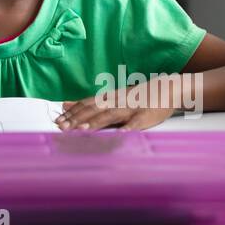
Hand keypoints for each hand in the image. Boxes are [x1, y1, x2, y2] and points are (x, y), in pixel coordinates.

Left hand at [56, 77, 177, 131]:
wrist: (167, 88)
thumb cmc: (138, 96)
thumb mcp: (111, 97)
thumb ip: (89, 102)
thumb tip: (64, 104)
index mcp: (109, 98)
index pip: (86, 104)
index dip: (71, 112)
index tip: (57, 121)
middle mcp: (117, 101)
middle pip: (94, 109)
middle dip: (77, 119)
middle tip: (62, 127)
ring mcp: (131, 108)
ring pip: (111, 115)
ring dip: (96, 122)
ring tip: (81, 130)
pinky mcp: (146, 116)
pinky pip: (135, 123)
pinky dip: (127, 129)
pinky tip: (120, 136)